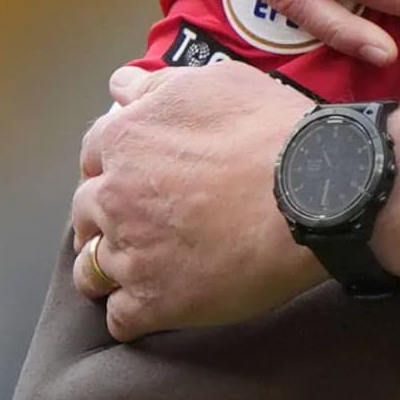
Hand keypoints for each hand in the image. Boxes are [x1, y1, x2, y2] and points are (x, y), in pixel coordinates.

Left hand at [74, 61, 321, 337]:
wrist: (314, 192)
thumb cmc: (272, 131)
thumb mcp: (217, 81)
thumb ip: (159, 85)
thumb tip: (123, 88)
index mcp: (124, 140)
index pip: (92, 154)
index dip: (114, 164)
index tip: (135, 175)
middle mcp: (114, 196)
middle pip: (85, 213)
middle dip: (104, 218)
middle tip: (141, 224)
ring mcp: (130, 253)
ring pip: (92, 271)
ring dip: (109, 270)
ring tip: (141, 271)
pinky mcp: (153, 301)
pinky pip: (120, 318)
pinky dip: (136, 313)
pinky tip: (158, 305)